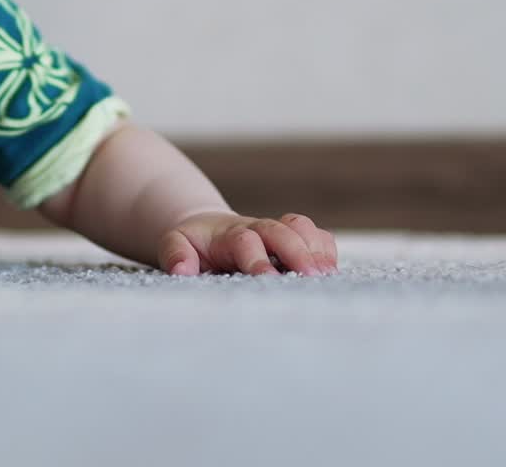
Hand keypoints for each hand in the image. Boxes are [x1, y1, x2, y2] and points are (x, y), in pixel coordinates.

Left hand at [158, 209, 338, 276]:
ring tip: (327, 275)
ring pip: (301, 228)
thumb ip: (175, 254)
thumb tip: (182, 270)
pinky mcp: (292, 237)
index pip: (245, 241)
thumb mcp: (174, 244)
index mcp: (228, 234)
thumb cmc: (192, 243)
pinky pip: (316, 235)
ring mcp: (276, 230)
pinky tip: (331, 271)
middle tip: (311, 277)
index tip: (268, 279)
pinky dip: (326, 249)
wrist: (206, 227)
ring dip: (315, 248)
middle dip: (297, 252)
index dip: (258, 259)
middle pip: (280, 231)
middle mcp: (256, 228)